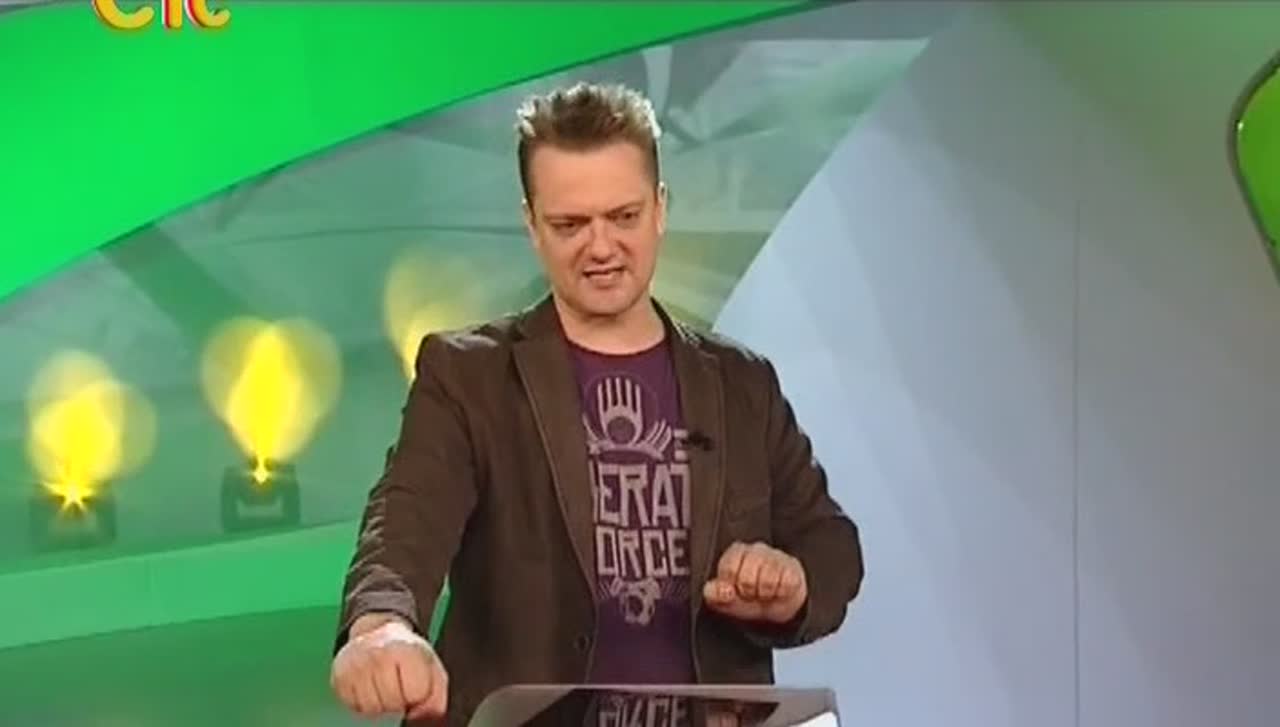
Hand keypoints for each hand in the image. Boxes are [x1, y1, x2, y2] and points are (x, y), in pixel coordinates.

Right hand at [331, 613, 447, 721]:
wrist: (376, 634)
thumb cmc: (406, 655)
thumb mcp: (431, 669)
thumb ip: (435, 697)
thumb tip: (419, 717)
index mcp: (407, 650)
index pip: (415, 694)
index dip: (417, 696)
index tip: (414, 686)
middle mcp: (378, 655)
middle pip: (392, 703)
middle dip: (398, 702)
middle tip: (398, 686)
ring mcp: (356, 665)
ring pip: (371, 708)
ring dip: (380, 705)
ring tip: (383, 687)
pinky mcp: (339, 676)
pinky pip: (353, 706)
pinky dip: (362, 703)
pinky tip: (369, 687)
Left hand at [702, 541, 806, 623]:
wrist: (776, 604)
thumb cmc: (748, 596)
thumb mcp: (727, 599)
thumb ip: (715, 594)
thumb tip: (720, 590)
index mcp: (736, 552)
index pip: (729, 569)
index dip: (731, 587)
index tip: (735, 591)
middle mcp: (756, 549)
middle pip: (747, 579)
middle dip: (748, 593)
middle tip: (751, 593)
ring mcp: (776, 556)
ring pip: (767, 582)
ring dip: (765, 595)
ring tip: (764, 593)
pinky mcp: (793, 568)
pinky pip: (786, 585)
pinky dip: (780, 594)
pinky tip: (778, 591)